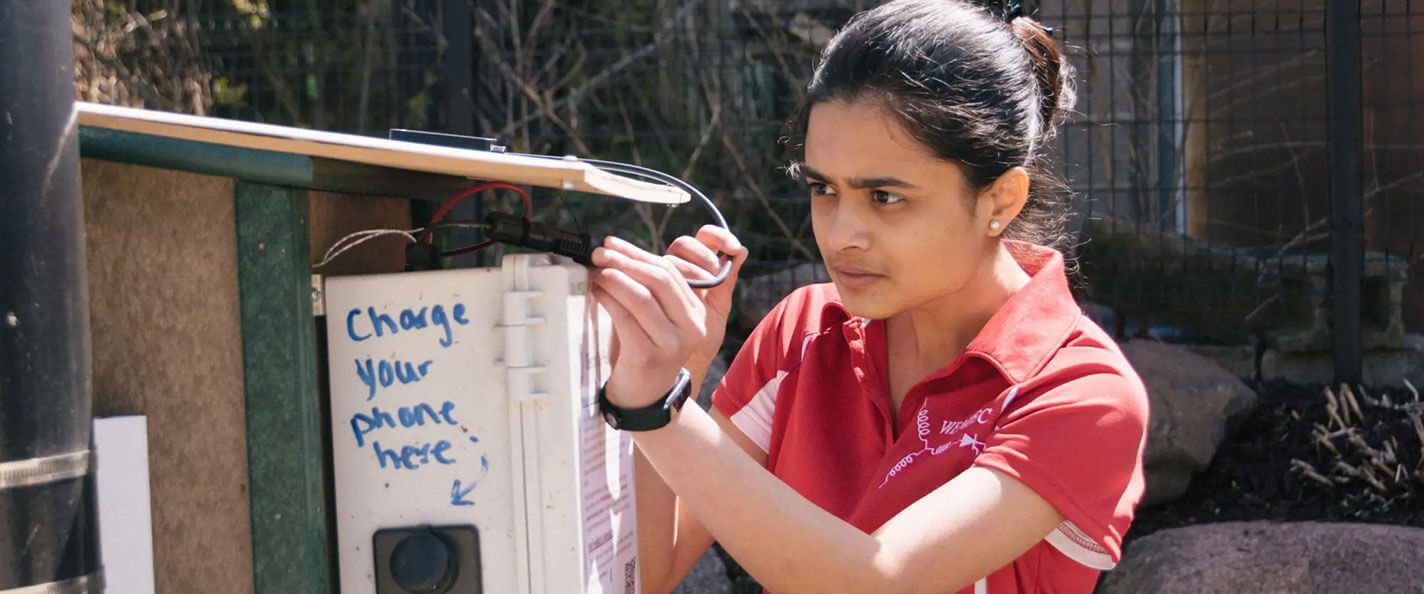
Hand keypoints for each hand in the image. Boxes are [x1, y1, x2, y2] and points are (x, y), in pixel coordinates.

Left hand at [590, 227, 747, 408]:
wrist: (643, 397)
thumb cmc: (644, 350)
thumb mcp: (655, 319)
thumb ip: (647, 289)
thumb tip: (614, 253)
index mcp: (697, 314)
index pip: (671, 272)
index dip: (639, 253)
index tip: (613, 244)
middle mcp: (692, 328)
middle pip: (660, 280)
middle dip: (626, 261)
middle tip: (600, 253)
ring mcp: (673, 344)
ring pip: (642, 296)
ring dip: (614, 278)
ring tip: (597, 271)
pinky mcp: (649, 356)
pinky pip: (625, 318)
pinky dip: (608, 299)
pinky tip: (596, 291)